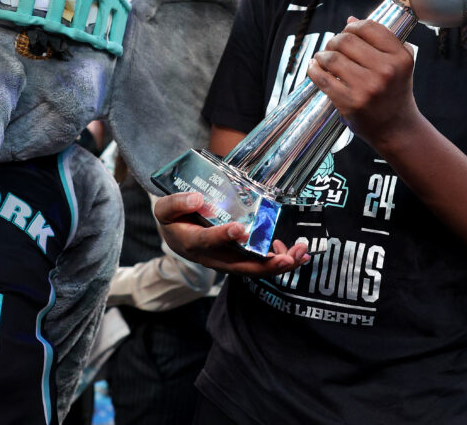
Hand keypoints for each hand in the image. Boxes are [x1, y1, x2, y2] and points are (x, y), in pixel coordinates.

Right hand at [153, 192, 308, 275]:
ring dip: (278, 264)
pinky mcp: (237, 259)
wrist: (176, 232)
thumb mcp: (165, 208)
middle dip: (266, 264)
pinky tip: (294, 252)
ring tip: (300, 255)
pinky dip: (277, 260)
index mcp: (192, 242)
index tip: (239, 229)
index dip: (223, 236)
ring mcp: (226, 261)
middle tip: (287, 258)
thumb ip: (177, 202)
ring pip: (253, 268)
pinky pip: (258, 264)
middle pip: (239, 265)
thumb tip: (197, 198)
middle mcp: (212, 257)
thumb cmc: (173, 218)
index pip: (207, 241)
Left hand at [307, 17, 421, 150]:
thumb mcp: (398, 65)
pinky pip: (322, 78)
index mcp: (400, 58)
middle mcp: (386, 71)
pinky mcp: (350, 102)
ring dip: (322, 55)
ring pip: (332, 57)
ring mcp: (367, 88)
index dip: (353, 27)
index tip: (347, 32)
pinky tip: (314, 67)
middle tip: (333, 47)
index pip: (369, 28)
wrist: (396, 128)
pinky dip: (313, 69)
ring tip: (323, 59)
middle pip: (346, 40)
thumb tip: (350, 19)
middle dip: (335, 40)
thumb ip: (380, 41)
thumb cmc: (394, 93)